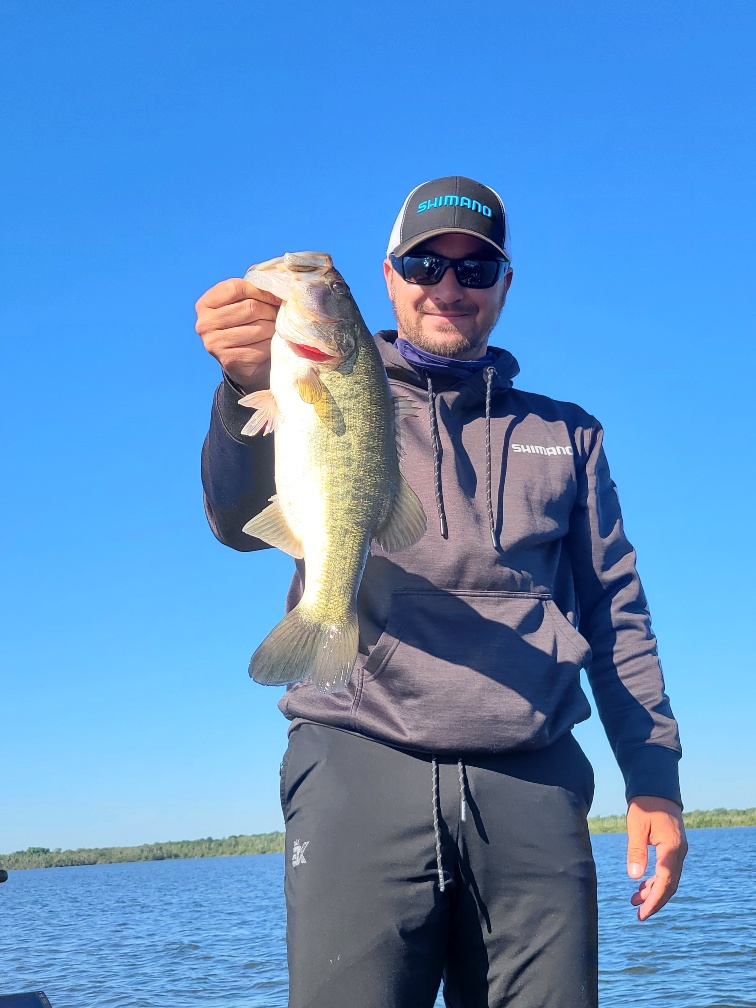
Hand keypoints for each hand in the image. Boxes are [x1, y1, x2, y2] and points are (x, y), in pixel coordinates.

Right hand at [195, 277, 280, 390]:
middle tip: (278, 316)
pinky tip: (271, 344)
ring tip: (275, 329)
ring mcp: (215, 343)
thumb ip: (251, 290)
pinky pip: (261, 347)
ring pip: (258, 328)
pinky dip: (271, 345)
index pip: (236, 287)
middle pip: (249, 308)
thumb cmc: (244, 327)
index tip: (275, 297)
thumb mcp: (241, 304)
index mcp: (205, 304)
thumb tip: (275, 281)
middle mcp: (204, 323)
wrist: (242, 364)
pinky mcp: (229, 360)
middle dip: (270, 311)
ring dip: (273, 328)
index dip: (260, 290)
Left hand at [626, 796, 686, 919]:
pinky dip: (656, 880)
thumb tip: (635, 877)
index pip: (666, 881)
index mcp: (672, 848)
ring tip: (635, 901)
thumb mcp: (636, 825)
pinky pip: (668, 870)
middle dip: (655, 901)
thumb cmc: (645, 805)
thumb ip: (636, 850)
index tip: (643, 913)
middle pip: (670, 885)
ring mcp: (678, 851)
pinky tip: (642, 885)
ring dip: (654, 891)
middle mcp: (679, 852)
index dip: (655, 900)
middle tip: (639, 915)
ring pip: (669, 879)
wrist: (657, 789)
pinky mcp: (673, 849)